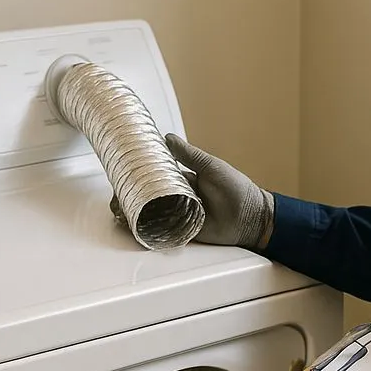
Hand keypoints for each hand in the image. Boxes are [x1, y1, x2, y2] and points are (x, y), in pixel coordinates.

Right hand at [109, 135, 273, 247]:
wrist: (252, 216)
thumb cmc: (236, 189)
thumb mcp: (211, 166)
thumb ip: (189, 155)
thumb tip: (167, 137)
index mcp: (182, 180)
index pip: (154, 177)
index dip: (137, 176)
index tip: (120, 173)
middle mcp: (178, 198)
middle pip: (147, 198)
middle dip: (129, 198)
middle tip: (118, 198)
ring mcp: (180, 216)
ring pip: (151, 216)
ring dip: (134, 214)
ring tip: (121, 211)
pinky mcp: (184, 232)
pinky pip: (163, 232)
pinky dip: (148, 230)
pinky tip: (135, 227)